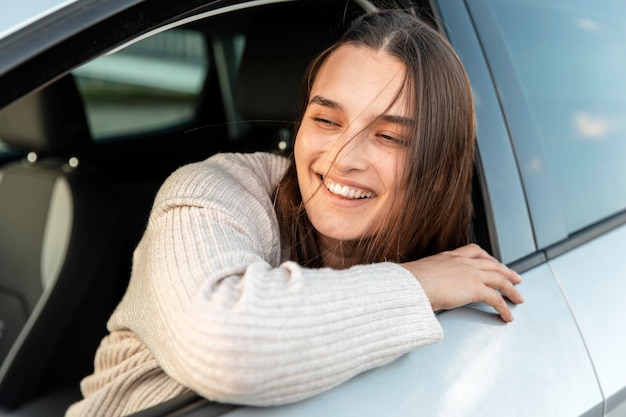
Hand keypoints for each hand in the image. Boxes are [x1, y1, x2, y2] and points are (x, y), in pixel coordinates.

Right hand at [401, 243, 523, 321]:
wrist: (412, 285)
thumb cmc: (410, 282)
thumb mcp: (421, 274)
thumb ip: (429, 278)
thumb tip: (426, 287)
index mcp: (449, 256)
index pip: (474, 251)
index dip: (487, 257)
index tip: (492, 261)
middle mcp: (462, 261)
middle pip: (492, 263)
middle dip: (506, 271)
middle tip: (515, 278)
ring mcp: (471, 273)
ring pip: (499, 279)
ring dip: (511, 289)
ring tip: (518, 297)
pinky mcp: (476, 289)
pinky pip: (496, 299)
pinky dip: (504, 308)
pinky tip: (507, 315)